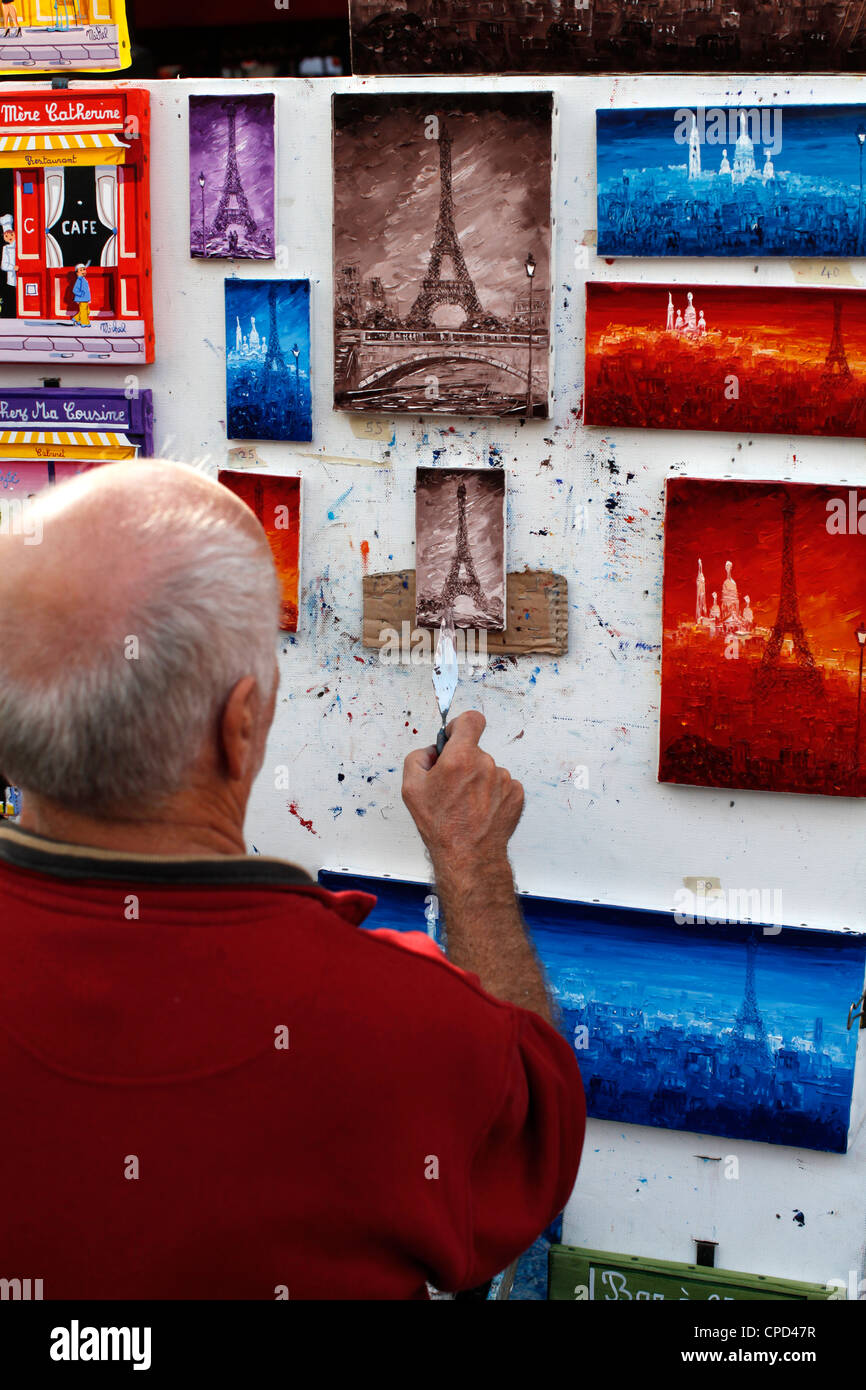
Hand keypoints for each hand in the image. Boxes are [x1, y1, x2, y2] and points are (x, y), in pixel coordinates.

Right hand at [402, 711, 524, 873]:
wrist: (468, 856)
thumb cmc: (441, 826)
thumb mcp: (411, 789)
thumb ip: (418, 758)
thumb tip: (432, 752)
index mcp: (461, 758)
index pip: (470, 720)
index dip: (460, 726)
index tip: (455, 737)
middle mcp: (486, 765)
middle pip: (475, 751)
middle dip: (463, 763)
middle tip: (451, 788)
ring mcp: (504, 780)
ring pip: (488, 770)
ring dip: (478, 781)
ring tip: (466, 805)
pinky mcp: (516, 794)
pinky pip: (502, 785)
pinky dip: (491, 794)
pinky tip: (480, 810)